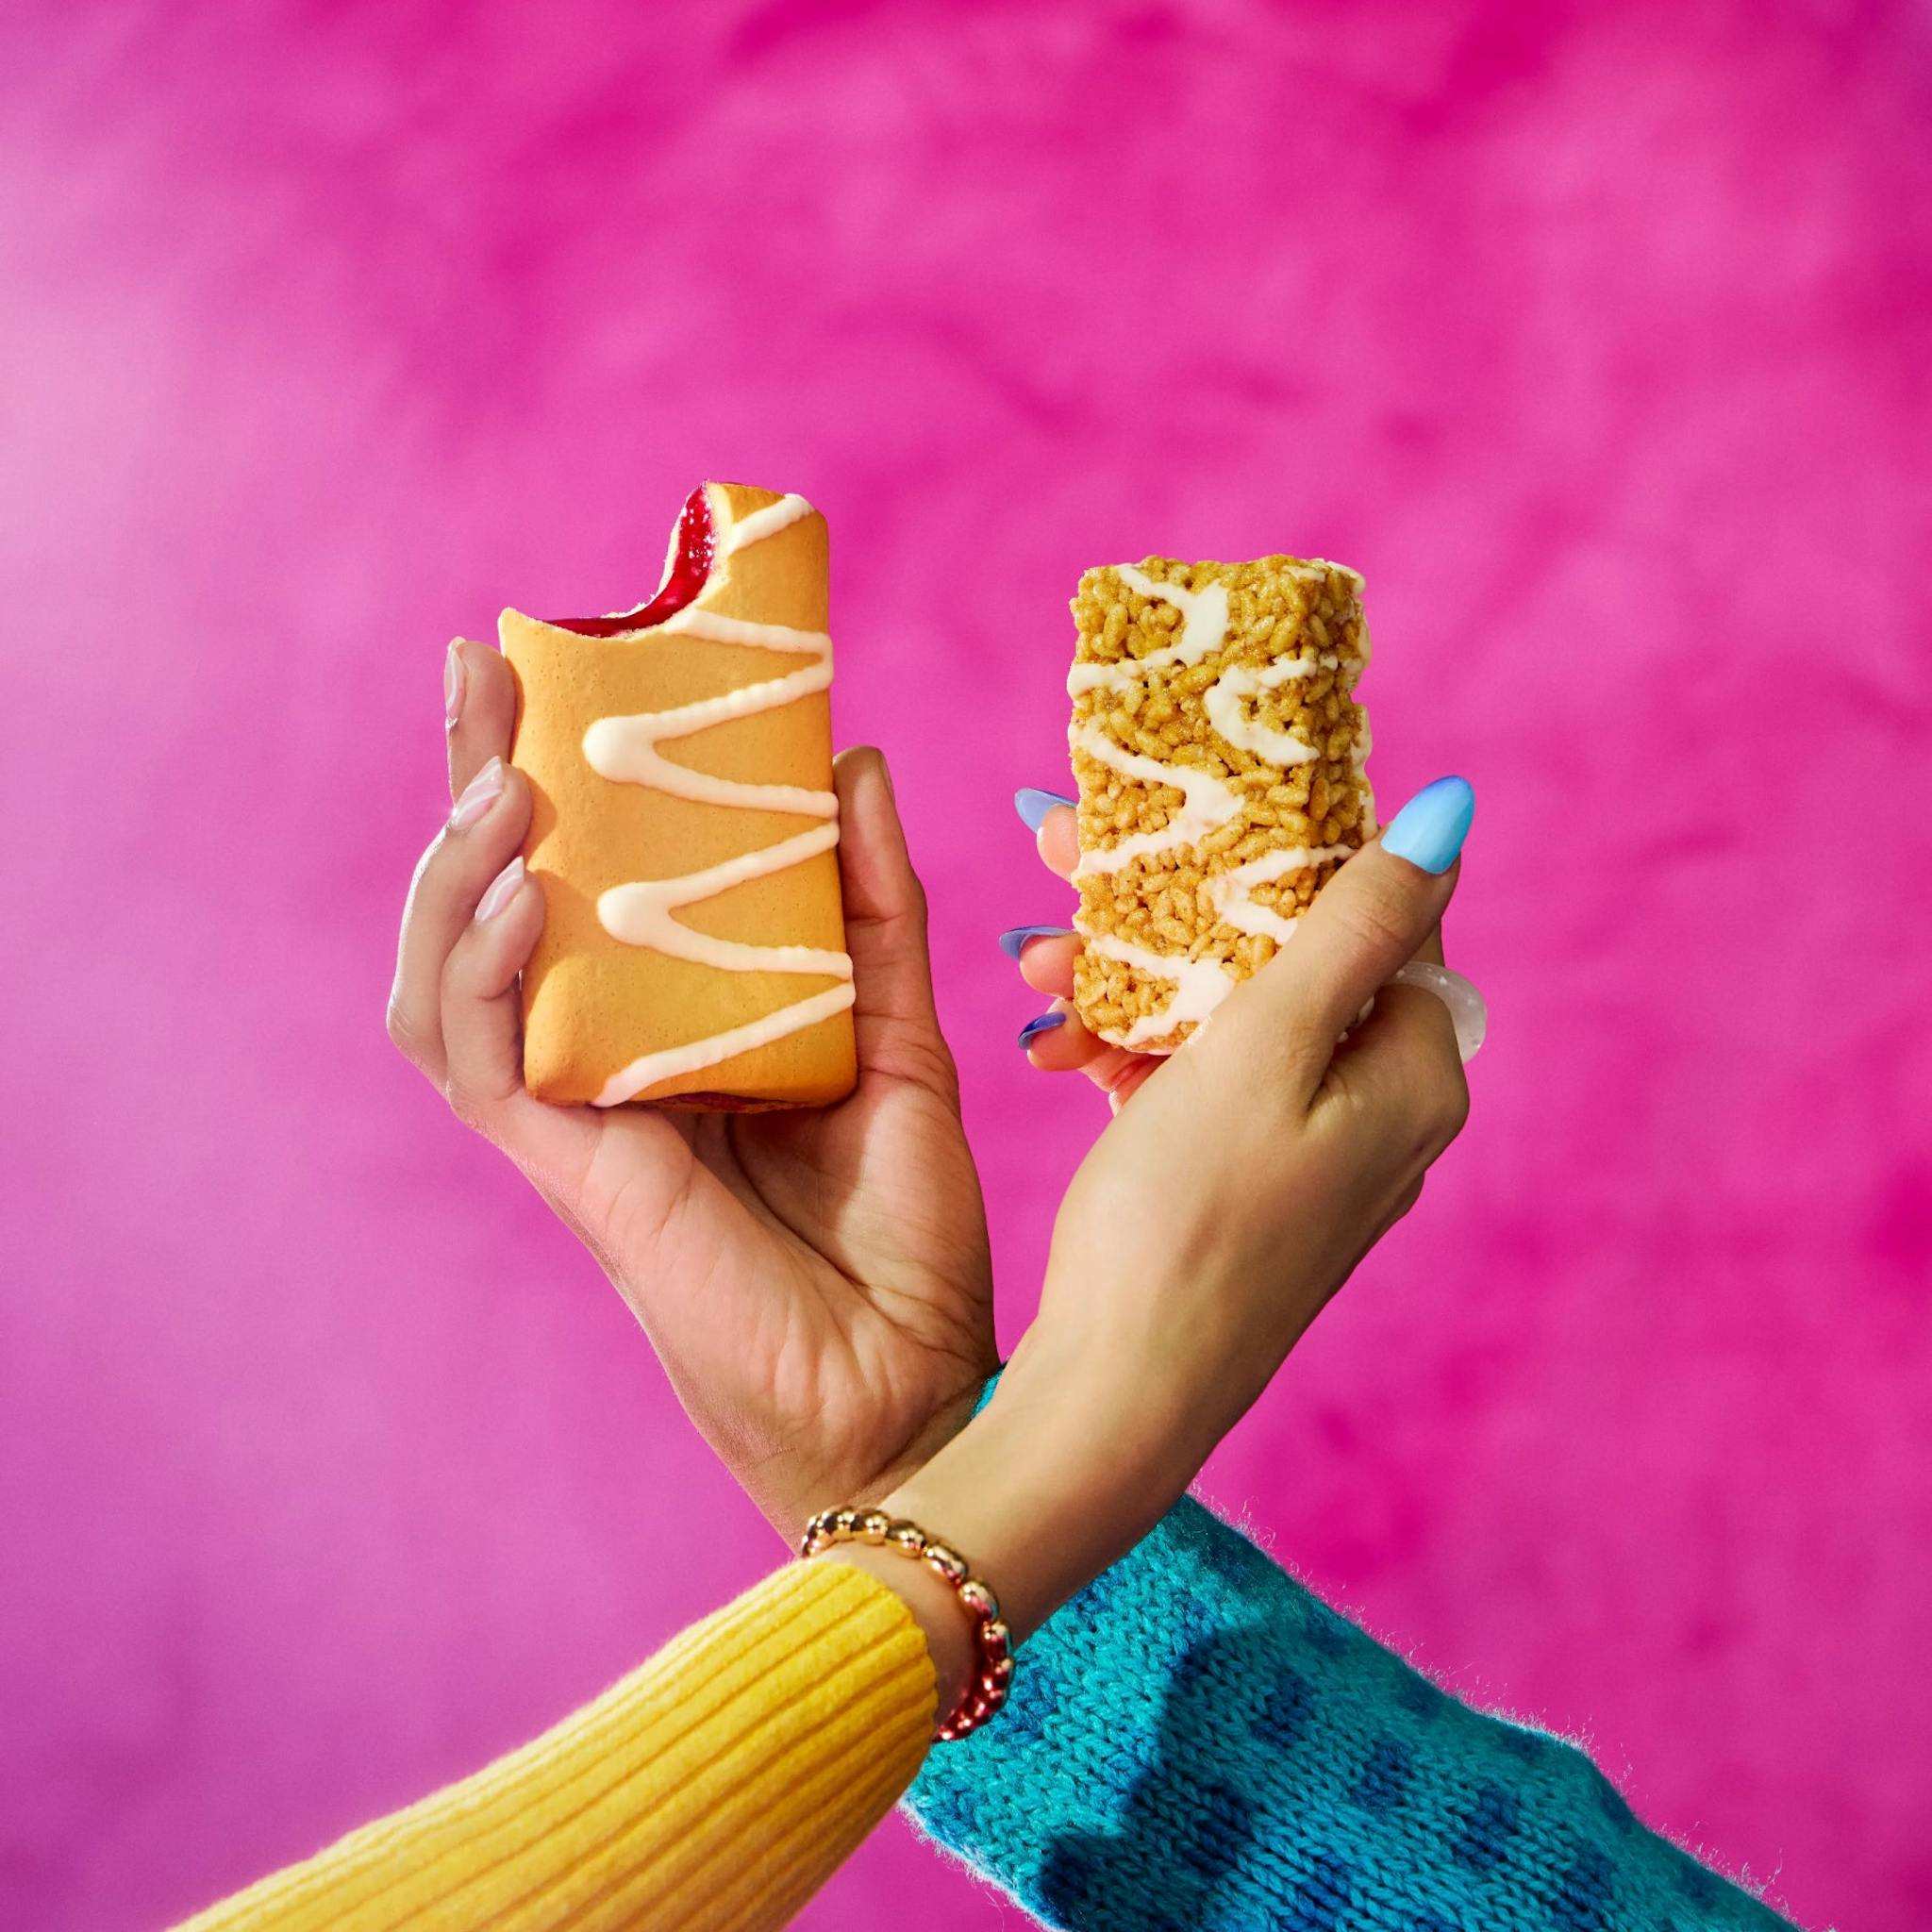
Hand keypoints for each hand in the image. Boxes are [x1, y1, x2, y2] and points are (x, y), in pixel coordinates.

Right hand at [387, 641, 997, 1536]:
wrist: (918, 1390)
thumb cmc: (904, 1235)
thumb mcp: (895, 1037)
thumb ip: (866, 907)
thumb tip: (851, 758)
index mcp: (671, 1029)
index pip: (578, 884)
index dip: (545, 776)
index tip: (544, 660)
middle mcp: (606, 1066)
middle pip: (492, 910)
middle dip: (472, 787)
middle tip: (481, 673)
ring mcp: (579, 1121)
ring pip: (448, 982)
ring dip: (456, 873)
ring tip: (505, 780)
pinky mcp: (575, 1178)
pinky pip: (483, 1064)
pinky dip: (482, 973)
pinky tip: (527, 893)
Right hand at [887, 791, 1471, 1645]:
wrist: (1113, 1398)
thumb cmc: (1186, 1220)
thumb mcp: (1264, 1046)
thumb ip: (1352, 922)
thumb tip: (1453, 812)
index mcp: (1409, 1068)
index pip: (1374, 910)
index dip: (1277, 845)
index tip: (1186, 805)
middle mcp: (1376, 1108)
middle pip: (1280, 958)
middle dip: (1167, 910)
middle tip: (1064, 859)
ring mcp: (1308, 1153)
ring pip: (1223, 1019)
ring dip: (1126, 982)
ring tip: (1035, 965)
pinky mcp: (1244, 1188)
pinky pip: (1195, 1085)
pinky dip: (1128, 1055)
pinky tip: (1055, 1048)